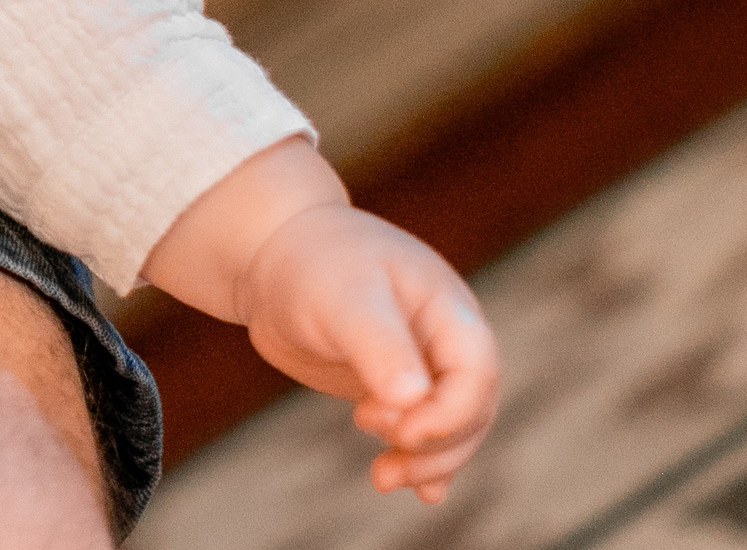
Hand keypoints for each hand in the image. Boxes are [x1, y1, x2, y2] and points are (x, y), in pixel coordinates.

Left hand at [240, 205, 499, 502]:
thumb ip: (378, 344)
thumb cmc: (312, 263)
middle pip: (470, 411)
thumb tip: (413, 397)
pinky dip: (423, 460)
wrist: (270, 255)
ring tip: (383, 477)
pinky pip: (420, 429)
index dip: (450, 415)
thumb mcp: (344, 298)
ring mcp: (420, 365)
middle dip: (436, 447)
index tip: (403, 432)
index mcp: (447, 310)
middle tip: (386, 468)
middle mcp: (443, 340)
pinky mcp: (390, 385)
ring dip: (424, 460)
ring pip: (448, 427)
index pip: (476, 374)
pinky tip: (420, 490)